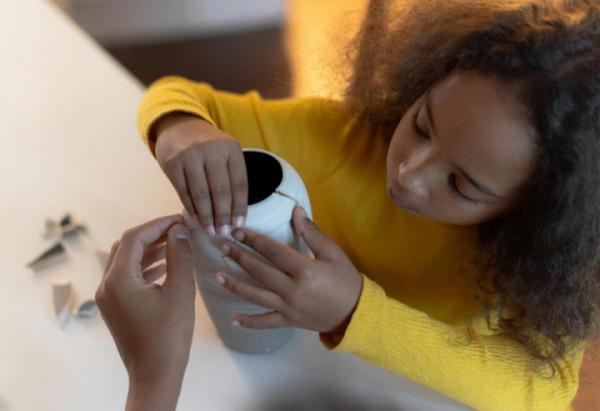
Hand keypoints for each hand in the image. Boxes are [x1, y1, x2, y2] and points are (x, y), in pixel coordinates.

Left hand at [95, 215, 195, 410]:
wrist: (154, 374)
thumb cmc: (169, 336)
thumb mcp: (180, 291)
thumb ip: (180, 256)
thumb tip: (179, 230)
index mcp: (118, 279)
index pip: (135, 237)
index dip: (158, 224)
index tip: (180, 219)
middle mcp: (106, 285)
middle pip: (126, 246)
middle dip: (153, 234)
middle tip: (178, 230)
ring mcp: (108, 297)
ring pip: (126, 261)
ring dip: (149, 250)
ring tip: (176, 244)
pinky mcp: (114, 307)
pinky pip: (126, 277)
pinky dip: (144, 266)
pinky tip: (165, 267)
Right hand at [154, 112, 247, 236]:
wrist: (179, 125)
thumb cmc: (208, 146)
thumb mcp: (225, 153)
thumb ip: (231, 177)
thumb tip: (235, 216)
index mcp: (231, 148)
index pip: (239, 183)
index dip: (240, 207)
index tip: (239, 225)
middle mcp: (212, 150)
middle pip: (221, 190)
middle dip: (223, 216)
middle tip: (223, 233)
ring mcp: (190, 155)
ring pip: (201, 193)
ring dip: (206, 216)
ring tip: (210, 231)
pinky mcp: (172, 162)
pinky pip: (183, 192)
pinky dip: (191, 208)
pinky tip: (196, 219)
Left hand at [215, 206, 362, 333]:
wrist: (356, 313)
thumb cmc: (346, 280)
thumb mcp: (333, 253)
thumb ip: (312, 233)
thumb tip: (296, 211)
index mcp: (304, 269)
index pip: (272, 251)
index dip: (252, 239)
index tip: (237, 231)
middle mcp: (292, 289)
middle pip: (259, 270)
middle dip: (239, 257)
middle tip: (222, 246)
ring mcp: (288, 307)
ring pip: (256, 295)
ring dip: (235, 285)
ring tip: (217, 275)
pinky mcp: (288, 321)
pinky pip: (265, 322)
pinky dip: (249, 322)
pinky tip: (233, 319)